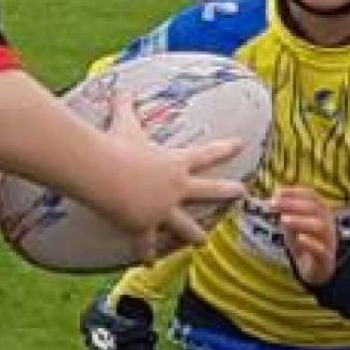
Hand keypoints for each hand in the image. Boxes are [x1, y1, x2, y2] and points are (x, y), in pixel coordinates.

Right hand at [100, 94, 246, 250]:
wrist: (106, 173)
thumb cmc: (117, 146)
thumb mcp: (124, 123)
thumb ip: (125, 105)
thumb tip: (120, 85)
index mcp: (176, 163)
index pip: (207, 153)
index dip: (226, 148)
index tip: (242, 145)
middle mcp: (176, 189)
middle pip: (210, 192)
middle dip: (229, 192)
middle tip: (243, 193)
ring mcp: (163, 210)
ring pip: (186, 227)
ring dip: (195, 235)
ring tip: (203, 242)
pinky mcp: (144, 226)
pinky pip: (146, 244)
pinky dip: (147, 254)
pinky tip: (149, 264)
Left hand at [275, 186, 337, 284]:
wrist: (316, 270)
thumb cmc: (304, 242)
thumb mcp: (293, 225)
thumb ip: (286, 212)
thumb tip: (273, 197)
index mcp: (321, 212)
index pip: (312, 195)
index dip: (294, 191)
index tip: (276, 192)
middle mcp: (328, 223)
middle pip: (316, 208)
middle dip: (293, 204)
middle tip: (274, 204)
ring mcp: (329, 241)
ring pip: (321, 226)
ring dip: (301, 220)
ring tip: (283, 220)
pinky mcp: (326, 259)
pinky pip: (322, 250)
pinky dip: (311, 243)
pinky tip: (299, 238)